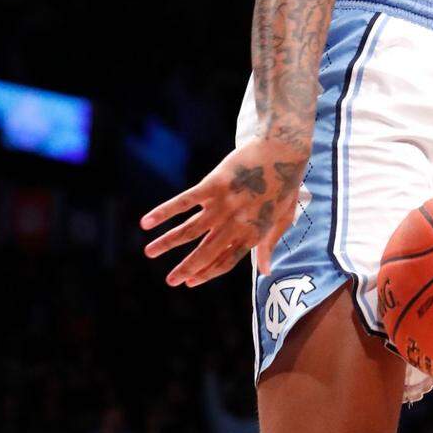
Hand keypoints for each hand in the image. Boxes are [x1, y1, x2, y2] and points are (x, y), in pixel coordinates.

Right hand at [140, 134, 308, 285]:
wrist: (283, 149)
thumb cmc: (285, 184)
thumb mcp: (282, 218)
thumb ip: (269, 245)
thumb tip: (266, 272)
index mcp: (252, 233)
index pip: (225, 261)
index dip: (207, 273)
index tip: (190, 282)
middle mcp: (236, 223)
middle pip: (206, 251)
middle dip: (186, 268)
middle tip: (169, 281)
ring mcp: (223, 204)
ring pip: (190, 230)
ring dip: (167, 243)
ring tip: (149, 252)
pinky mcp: (214, 184)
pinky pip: (184, 202)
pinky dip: (164, 212)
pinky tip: (147, 222)